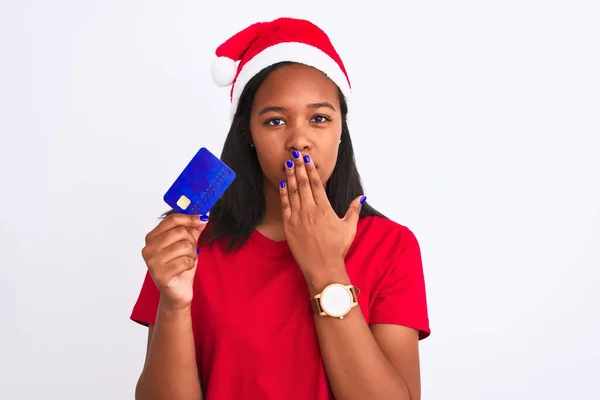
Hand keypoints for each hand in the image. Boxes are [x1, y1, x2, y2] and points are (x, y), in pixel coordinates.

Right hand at [141, 213, 208, 310]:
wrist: (177, 292)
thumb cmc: (180, 266)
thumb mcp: (187, 243)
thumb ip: (193, 228)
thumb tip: (205, 213)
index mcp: (152, 237)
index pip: (172, 219)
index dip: (190, 217)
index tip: (203, 218)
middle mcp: (148, 248)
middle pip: (180, 232)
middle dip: (192, 241)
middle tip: (190, 250)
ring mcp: (152, 262)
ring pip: (185, 246)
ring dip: (192, 254)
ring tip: (186, 261)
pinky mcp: (160, 274)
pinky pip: (185, 261)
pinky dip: (190, 264)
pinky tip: (184, 269)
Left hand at [279, 150, 365, 280]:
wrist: (322, 267)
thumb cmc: (337, 249)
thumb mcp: (349, 228)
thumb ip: (354, 210)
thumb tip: (361, 197)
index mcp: (325, 209)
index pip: (317, 184)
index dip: (311, 170)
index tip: (307, 159)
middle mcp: (310, 211)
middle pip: (303, 184)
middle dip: (299, 168)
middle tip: (295, 154)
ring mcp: (298, 218)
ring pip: (293, 192)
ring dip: (290, 176)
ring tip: (287, 164)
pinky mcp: (289, 226)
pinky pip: (285, 205)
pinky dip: (283, 193)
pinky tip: (282, 183)